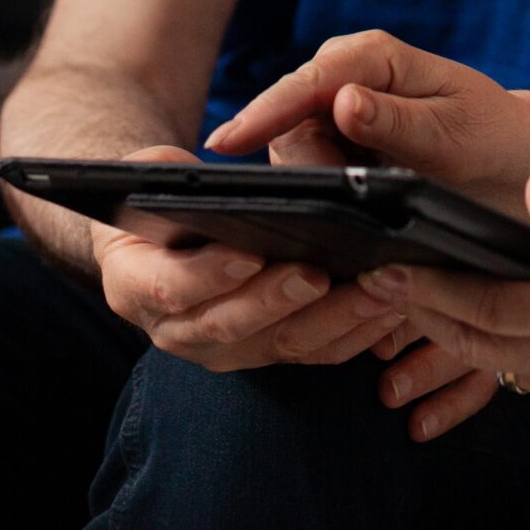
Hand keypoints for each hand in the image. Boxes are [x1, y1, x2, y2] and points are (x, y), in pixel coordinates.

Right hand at [92, 146, 403, 370]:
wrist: (161, 240)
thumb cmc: (162, 197)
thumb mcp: (151, 178)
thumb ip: (170, 181)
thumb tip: (211, 184)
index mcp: (135, 286)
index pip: (170, 288)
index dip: (209, 276)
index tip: (248, 255)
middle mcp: (179, 331)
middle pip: (232, 325)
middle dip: (280, 301)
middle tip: (321, 273)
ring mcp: (227, 349)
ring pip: (284, 344)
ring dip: (335, 319)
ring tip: (378, 287)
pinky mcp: (271, 352)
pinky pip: (319, 351)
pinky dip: (358, 330)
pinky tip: (393, 303)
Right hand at [203, 31, 529, 212]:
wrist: (516, 162)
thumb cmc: (493, 140)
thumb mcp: (454, 134)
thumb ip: (398, 121)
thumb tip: (342, 101)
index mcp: (372, 58)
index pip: (307, 83)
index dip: (265, 112)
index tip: (228, 144)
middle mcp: (345, 79)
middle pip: (288, 124)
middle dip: (300, 169)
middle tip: (335, 208)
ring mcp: (335, 115)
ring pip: (293, 156)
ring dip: (312, 189)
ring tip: (344, 222)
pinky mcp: (336, 149)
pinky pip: (308, 174)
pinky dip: (318, 200)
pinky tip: (331, 229)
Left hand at [356, 170, 529, 450]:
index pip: (476, 304)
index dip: (422, 286)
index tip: (380, 263)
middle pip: (465, 337)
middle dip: (413, 308)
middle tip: (366, 278)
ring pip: (485, 360)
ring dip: (441, 332)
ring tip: (401, 301)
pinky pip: (515, 376)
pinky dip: (481, 351)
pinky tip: (471, 329)